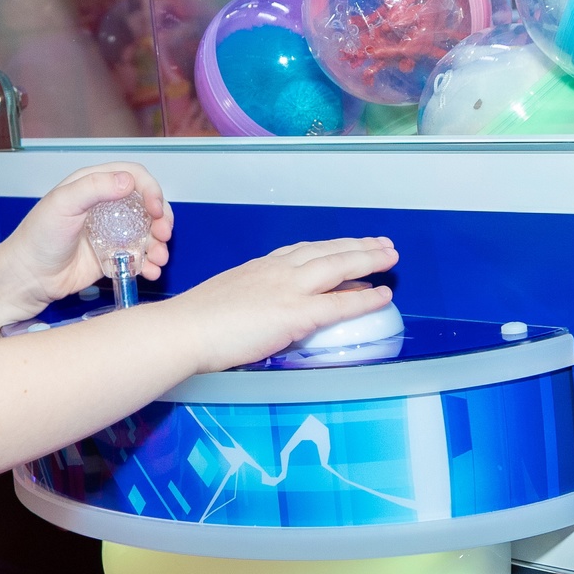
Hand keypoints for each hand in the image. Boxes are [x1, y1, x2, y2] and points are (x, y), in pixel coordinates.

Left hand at [0, 163, 173, 313]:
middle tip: (164, 234)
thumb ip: (94, 188)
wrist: (28, 277)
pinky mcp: (113, 257)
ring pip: (147, 232)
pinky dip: (150, 264)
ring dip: (160, 244)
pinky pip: (139, 257)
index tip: (155, 210)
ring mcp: (111, 233)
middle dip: (162, 219)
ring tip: (159, 258)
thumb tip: (128, 182)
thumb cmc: (38, 237)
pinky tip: (150, 271)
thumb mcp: (63, 204)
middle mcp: (106, 206)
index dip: (151, 190)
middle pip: (147, 205)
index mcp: (94, 185)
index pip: (134, 177)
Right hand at [159, 237, 398, 374]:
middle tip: (382, 243)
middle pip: (327, 251)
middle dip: (358, 245)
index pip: (304, 251)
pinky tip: (382, 295)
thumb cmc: (194, 323)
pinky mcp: (295, 314)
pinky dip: (364, 298)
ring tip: (390, 257)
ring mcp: (288, 290)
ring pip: (338, 266)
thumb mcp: (226, 298)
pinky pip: (339, 304)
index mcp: (260, 267)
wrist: (183, 330)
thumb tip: (261, 311)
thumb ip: (250, 300)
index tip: (347, 244)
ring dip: (367, 259)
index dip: (331, 247)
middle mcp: (278, 271)